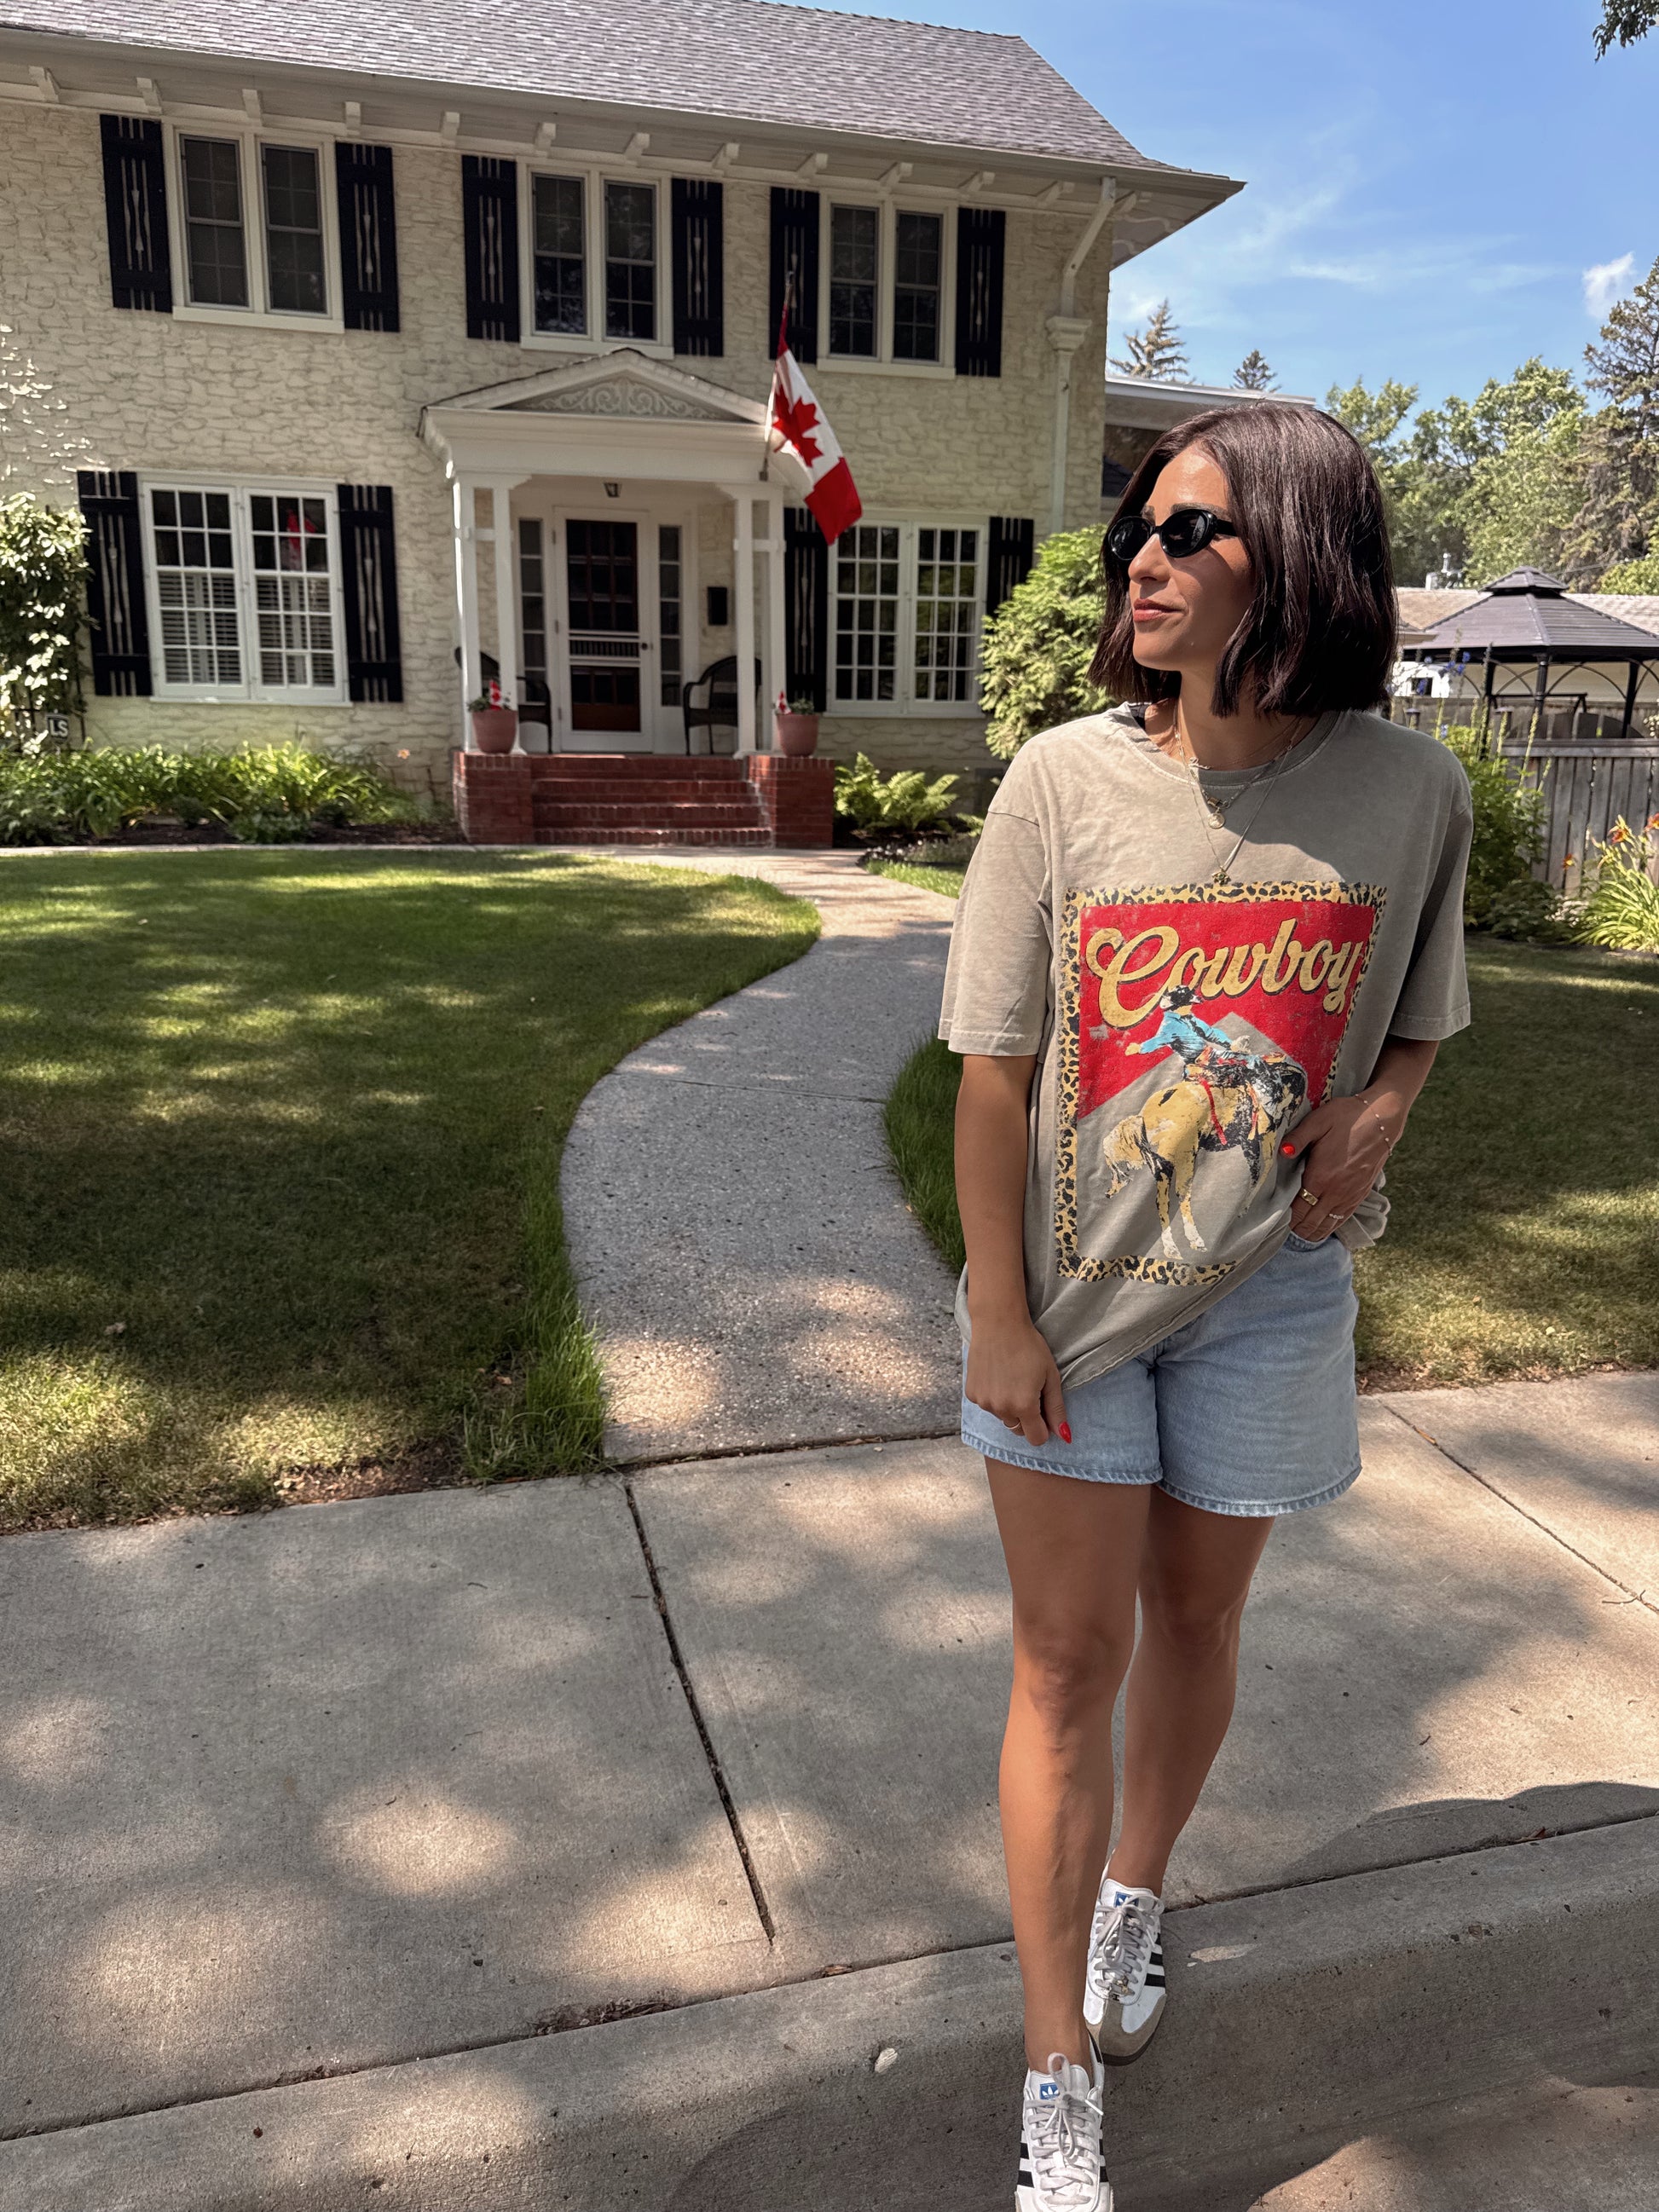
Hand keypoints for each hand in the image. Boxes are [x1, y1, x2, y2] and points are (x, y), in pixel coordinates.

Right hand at [965, 1313, 1069, 1448]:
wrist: (998, 1324)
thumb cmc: (1029, 1347)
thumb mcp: (1051, 1376)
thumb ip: (1056, 1409)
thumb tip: (1065, 1436)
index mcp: (1024, 1406)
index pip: (1036, 1438)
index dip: (1043, 1428)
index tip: (1044, 1411)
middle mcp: (1001, 1408)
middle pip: (1019, 1429)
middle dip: (1026, 1417)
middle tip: (1029, 1389)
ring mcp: (983, 1402)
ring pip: (1003, 1417)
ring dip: (1009, 1406)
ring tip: (1012, 1379)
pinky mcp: (971, 1394)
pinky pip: (988, 1405)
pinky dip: (994, 1397)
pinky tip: (997, 1376)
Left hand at [1279, 1091, 1399, 1241]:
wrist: (1382, 1118)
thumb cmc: (1347, 1117)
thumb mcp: (1318, 1121)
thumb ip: (1297, 1139)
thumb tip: (1281, 1152)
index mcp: (1321, 1177)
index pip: (1298, 1210)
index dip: (1285, 1218)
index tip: (1275, 1218)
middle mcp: (1336, 1192)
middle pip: (1311, 1223)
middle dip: (1296, 1228)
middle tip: (1283, 1227)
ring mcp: (1350, 1196)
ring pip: (1327, 1226)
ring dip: (1312, 1231)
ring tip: (1299, 1230)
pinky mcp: (1361, 1195)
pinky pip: (1342, 1219)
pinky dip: (1329, 1227)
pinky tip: (1321, 1227)